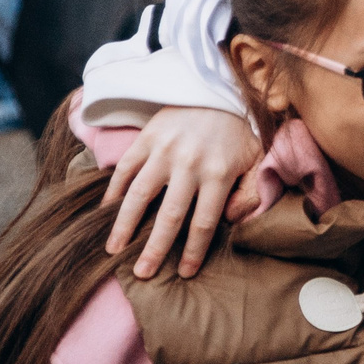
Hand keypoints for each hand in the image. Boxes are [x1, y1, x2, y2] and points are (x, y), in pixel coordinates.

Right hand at [103, 108, 261, 278]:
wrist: (215, 90)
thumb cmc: (237, 132)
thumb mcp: (255, 159)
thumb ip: (249, 193)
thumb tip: (233, 223)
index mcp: (219, 173)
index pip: (204, 222)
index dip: (193, 250)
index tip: (184, 273)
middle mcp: (189, 165)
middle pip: (170, 216)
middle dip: (155, 248)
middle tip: (142, 274)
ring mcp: (163, 152)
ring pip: (139, 195)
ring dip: (124, 225)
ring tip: (113, 250)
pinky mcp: (145, 140)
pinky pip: (125, 171)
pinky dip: (113, 193)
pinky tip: (107, 213)